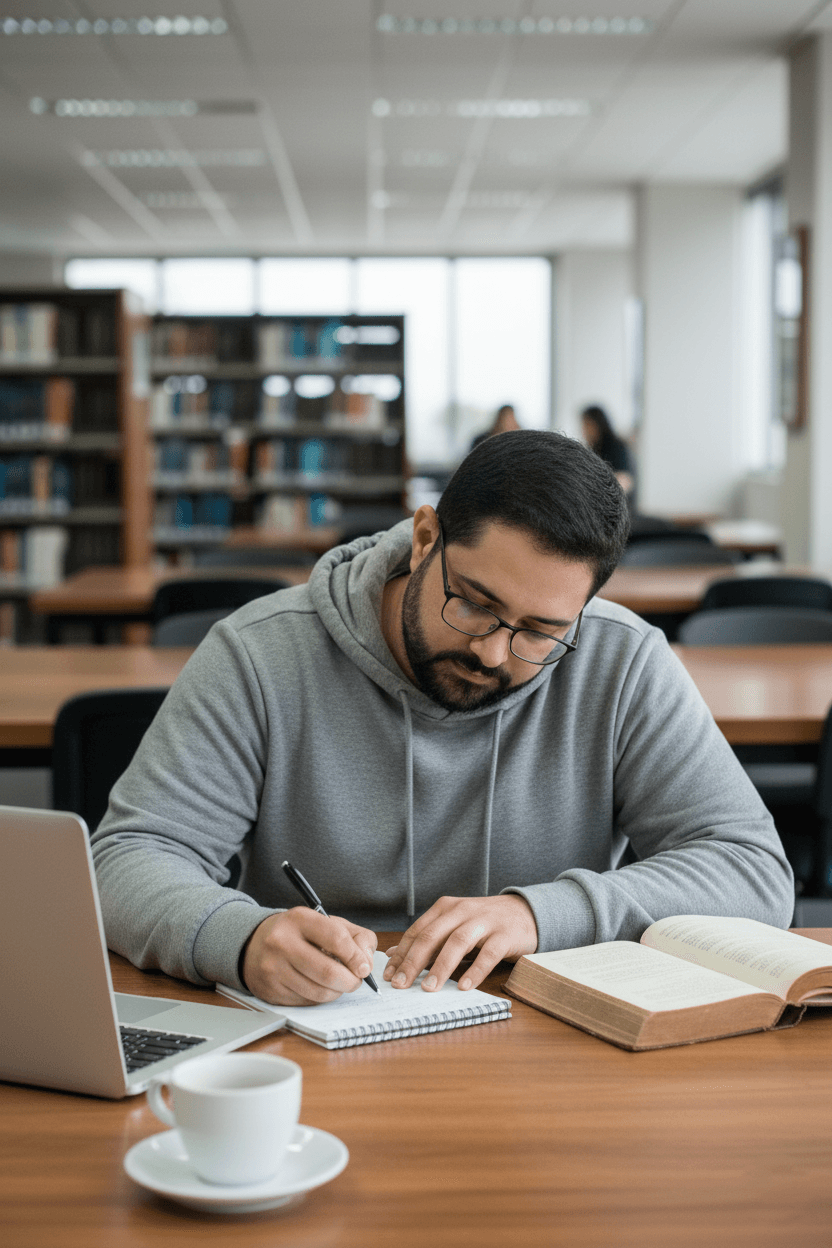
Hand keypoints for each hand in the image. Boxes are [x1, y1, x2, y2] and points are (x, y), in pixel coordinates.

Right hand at [241, 908, 376, 1005]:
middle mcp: (281, 942)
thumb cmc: (300, 934)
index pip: (336, 939)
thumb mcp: (328, 923)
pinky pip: (306, 1002)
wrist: (255, 944)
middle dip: (350, 981)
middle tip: (356, 981)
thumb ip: (356, 937)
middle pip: (328, 972)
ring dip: (337, 992)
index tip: (364, 967)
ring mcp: (273, 968)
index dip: (356, 957)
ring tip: (339, 983)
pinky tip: (319, 987)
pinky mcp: (270, 991)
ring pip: (319, 992)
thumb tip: (366, 964)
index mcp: (299, 919)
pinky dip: (320, 998)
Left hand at [382, 895, 536, 993]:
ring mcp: (484, 921)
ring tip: (429, 988)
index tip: (388, 976)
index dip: (401, 954)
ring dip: (441, 967)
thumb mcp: (453, 926)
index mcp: (445, 908)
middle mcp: (462, 910)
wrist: (525, 912)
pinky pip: (488, 954)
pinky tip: (464, 987)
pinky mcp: (505, 934)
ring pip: (458, 942)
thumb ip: (427, 940)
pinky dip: (475, 971)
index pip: (417, 931)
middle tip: (401, 984)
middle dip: (414, 961)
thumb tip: (393, 956)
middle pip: (432, 935)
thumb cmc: (483, 924)